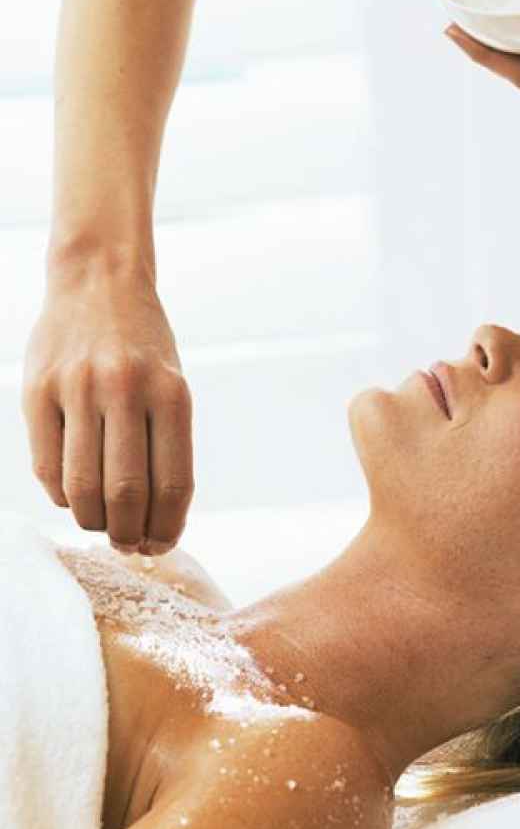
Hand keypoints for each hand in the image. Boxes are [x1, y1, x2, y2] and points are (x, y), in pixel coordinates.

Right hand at [22, 260, 193, 554]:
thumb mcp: (173, 387)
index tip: (162, 544)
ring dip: (94, 522)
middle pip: (127, 493)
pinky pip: (47, 465)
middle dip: (129, 533)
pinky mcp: (36, 391)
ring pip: (82, 486)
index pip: (174, 483)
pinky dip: (63, 495)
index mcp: (172, 394)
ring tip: (104, 527)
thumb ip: (166, 444)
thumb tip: (156, 516)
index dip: (169, 526)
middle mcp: (125, 391)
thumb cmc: (144, 348)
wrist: (99, 283)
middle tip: (130, 545)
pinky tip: (75, 498)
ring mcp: (77, 390)